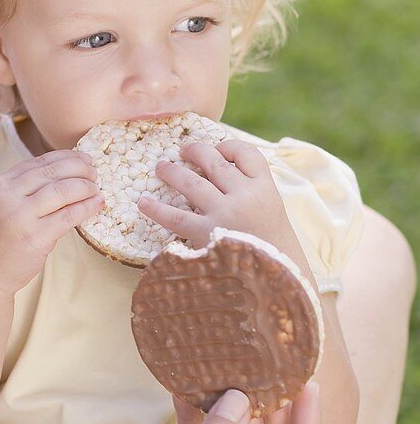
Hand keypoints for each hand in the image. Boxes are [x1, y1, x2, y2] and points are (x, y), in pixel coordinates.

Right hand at [0, 149, 101, 295]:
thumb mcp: (1, 205)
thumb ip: (24, 189)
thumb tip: (64, 175)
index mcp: (0, 185)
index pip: (39, 162)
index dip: (66, 158)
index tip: (83, 159)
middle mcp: (9, 196)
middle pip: (53, 172)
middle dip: (79, 169)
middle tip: (95, 172)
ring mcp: (22, 217)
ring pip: (62, 191)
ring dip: (85, 187)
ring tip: (96, 189)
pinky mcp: (35, 237)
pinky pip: (68, 216)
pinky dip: (86, 208)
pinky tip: (96, 204)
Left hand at [138, 136, 305, 262]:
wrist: (278, 277)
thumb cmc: (272, 246)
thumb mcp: (271, 212)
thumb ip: (252, 192)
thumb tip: (219, 173)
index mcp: (265, 187)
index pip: (247, 153)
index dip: (228, 146)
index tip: (217, 149)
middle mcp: (244, 195)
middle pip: (215, 162)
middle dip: (196, 152)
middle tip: (182, 150)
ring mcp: (224, 213)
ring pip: (192, 183)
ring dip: (173, 172)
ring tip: (161, 167)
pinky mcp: (206, 234)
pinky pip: (176, 217)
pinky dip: (157, 209)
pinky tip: (143, 202)